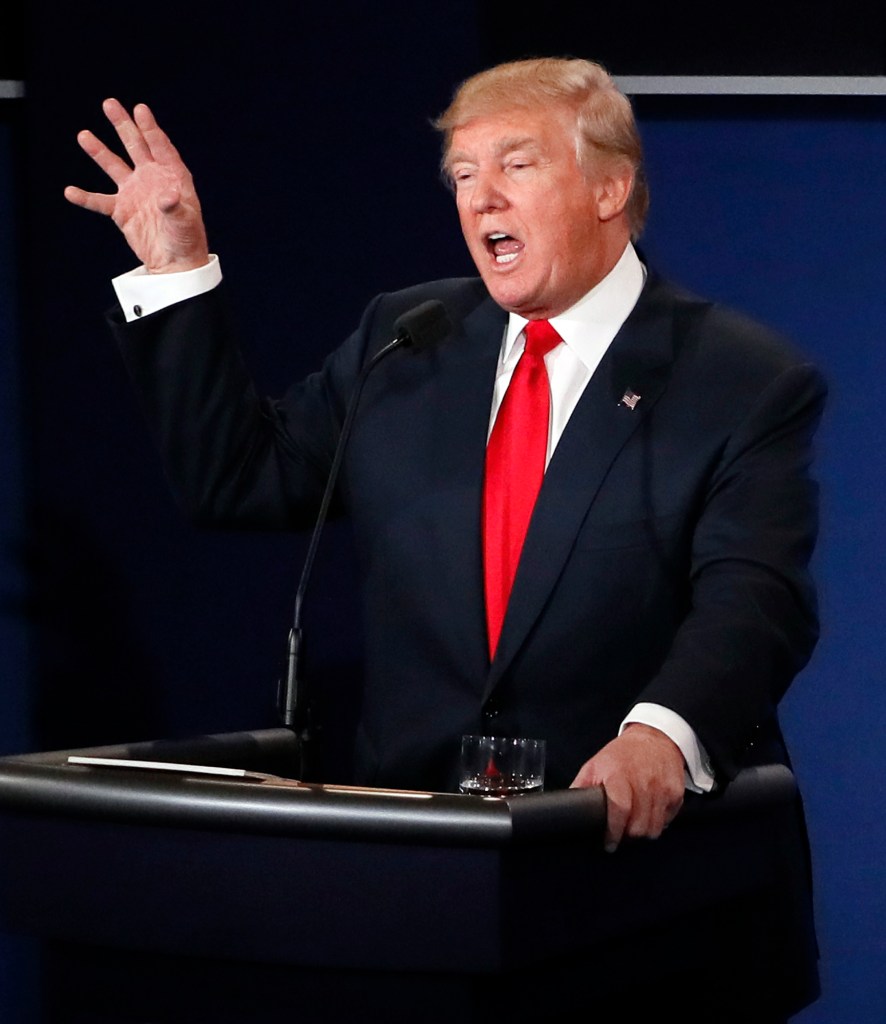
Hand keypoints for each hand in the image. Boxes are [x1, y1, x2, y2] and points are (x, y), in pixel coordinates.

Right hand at [64, 98, 208, 273]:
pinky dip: (85, 197)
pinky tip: (70, 191)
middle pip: (135, 146)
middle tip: (109, 104)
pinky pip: (100, 201)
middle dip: (123, 126)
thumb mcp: (185, 222)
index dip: (149, 128)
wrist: (176, 264)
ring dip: (99, 152)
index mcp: (172, 177)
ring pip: (114, 166)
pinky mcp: (122, 211)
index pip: (160, 147)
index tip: (139, 109)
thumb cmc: (187, 240)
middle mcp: (152, 179)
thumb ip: (175, 207)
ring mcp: (135, 193)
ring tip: (83, 136)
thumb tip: (167, 196)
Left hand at [570, 724, 684, 851]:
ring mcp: (662, 788)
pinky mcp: (676, 792)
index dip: (614, 832)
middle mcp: (643, 782)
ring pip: (654, 828)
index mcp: (619, 775)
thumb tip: (567, 807)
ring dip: (643, 831)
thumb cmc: (622, 753)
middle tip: (622, 832)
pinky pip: (668, 820)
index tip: (609, 843)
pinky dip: (659, 822)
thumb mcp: (596, 764)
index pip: (620, 810)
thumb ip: (581, 786)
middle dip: (628, 835)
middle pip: (638, 826)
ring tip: (635, 825)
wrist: (653, 737)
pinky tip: (649, 813)